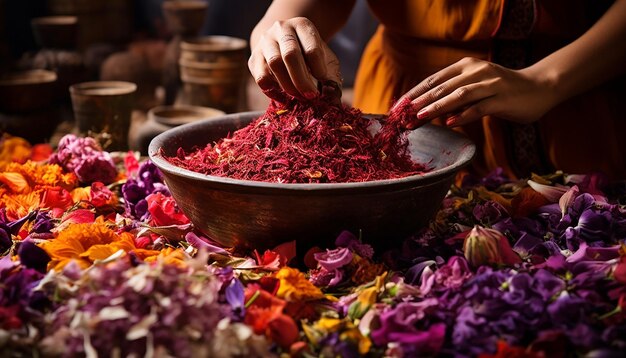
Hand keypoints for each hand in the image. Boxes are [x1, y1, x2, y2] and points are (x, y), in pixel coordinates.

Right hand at [248, 17, 342, 100]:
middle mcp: (281, 29)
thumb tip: (332, 97)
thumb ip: (330, 76)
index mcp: (302, 26)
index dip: (318, 68)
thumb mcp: (324, 59)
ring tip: (299, 97)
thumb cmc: (308, 54)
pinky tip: (283, 98)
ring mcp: (265, 42)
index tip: (323, 81)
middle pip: (290, 55)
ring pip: (274, 64)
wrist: (283, 44)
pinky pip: (261, 77)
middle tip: (311, 96)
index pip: (311, 48)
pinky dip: (272, 91)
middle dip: (302, 80)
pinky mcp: (254, 58)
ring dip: (288, 86)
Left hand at [394, 57, 557, 127]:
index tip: (396, 109)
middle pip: (441, 88)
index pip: (432, 80)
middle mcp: (476, 71)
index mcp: (465, 67)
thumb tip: (424, 109)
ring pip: (458, 95)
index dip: (413, 94)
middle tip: (402, 117)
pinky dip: (463, 115)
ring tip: (419, 118)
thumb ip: (453, 94)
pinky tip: (449, 123)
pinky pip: (479, 107)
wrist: (540, 87)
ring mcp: (490, 84)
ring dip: (436, 107)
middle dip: (418, 103)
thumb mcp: (474, 86)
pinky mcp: (502, 98)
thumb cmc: (502, 91)